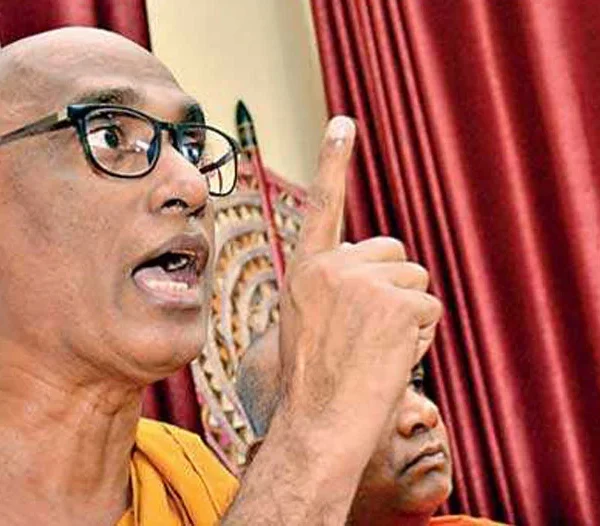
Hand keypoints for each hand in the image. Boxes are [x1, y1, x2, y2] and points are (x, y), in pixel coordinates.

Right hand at [223, 116, 442, 524]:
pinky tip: (390, 357)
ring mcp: (365, 282)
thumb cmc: (313, 377)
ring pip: (414, 282)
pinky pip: (428, 309)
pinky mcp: (398, 304)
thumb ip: (332, 283)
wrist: (319, 420)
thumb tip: (374, 263)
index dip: (334, 162)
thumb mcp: (306, 319)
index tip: (344, 123)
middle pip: (393, 254)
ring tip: (373, 348)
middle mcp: (334, 266)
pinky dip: (418, 335)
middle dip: (392, 286)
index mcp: (307, 269)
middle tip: (368, 330)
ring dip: (405, 314)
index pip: (324, 205)